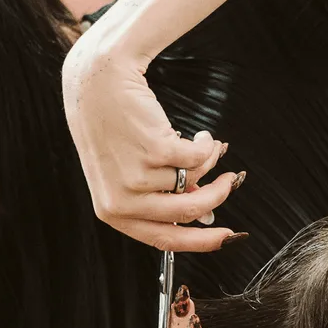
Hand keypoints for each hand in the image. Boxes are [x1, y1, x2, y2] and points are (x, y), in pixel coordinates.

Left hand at [62, 32, 242, 251]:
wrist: (97, 85)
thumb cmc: (109, 126)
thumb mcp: (125, 171)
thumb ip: (156, 196)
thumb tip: (201, 211)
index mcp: (111, 211)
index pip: (163, 239)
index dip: (200, 242)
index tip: (226, 237)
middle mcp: (121, 200)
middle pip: (188, 213)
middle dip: (218, 197)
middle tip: (231, 181)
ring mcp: (137, 177)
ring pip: (195, 180)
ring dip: (208, 161)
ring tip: (203, 145)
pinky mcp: (154, 151)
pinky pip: (199, 158)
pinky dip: (206, 146)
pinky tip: (200, 135)